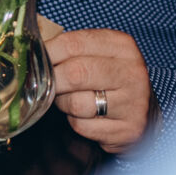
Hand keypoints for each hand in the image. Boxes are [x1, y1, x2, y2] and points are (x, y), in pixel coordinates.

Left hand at [48, 29, 153, 152]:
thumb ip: (70, 49)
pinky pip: (83, 126)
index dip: (48, 52)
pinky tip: (87, 117)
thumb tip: (31, 51)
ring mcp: (133, 103)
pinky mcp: (128, 130)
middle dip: (54, 80)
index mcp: (122, 46)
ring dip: (64, 103)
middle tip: (49, 83)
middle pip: (75, 73)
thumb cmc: (111, 79)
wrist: (144, 114)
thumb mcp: (98, 54)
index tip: (36, 59)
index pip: (73, 44)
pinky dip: (76, 122)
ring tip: (71, 99)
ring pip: (76, 103)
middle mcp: (132, 73)